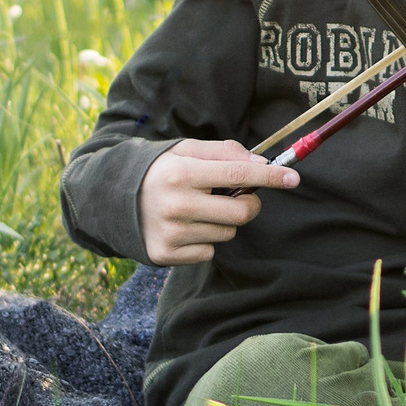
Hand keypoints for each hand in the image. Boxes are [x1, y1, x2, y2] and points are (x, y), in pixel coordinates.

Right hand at [138, 138, 298, 264]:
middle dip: (249, 204)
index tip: (293, 178)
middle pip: (240, 212)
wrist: (113, 198)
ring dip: (222, 221)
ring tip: (197, 209)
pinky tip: (184, 228)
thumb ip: (224, 153)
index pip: (237, 175)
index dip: (270, 177)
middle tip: (239, 196)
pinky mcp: (165, 255)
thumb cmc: (161, 171)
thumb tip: (262, 165)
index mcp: (181, 173)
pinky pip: (208, 253)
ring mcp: (170, 233)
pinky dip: (203, 241)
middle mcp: (176, 205)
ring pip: (226, 233)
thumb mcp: (186, 151)